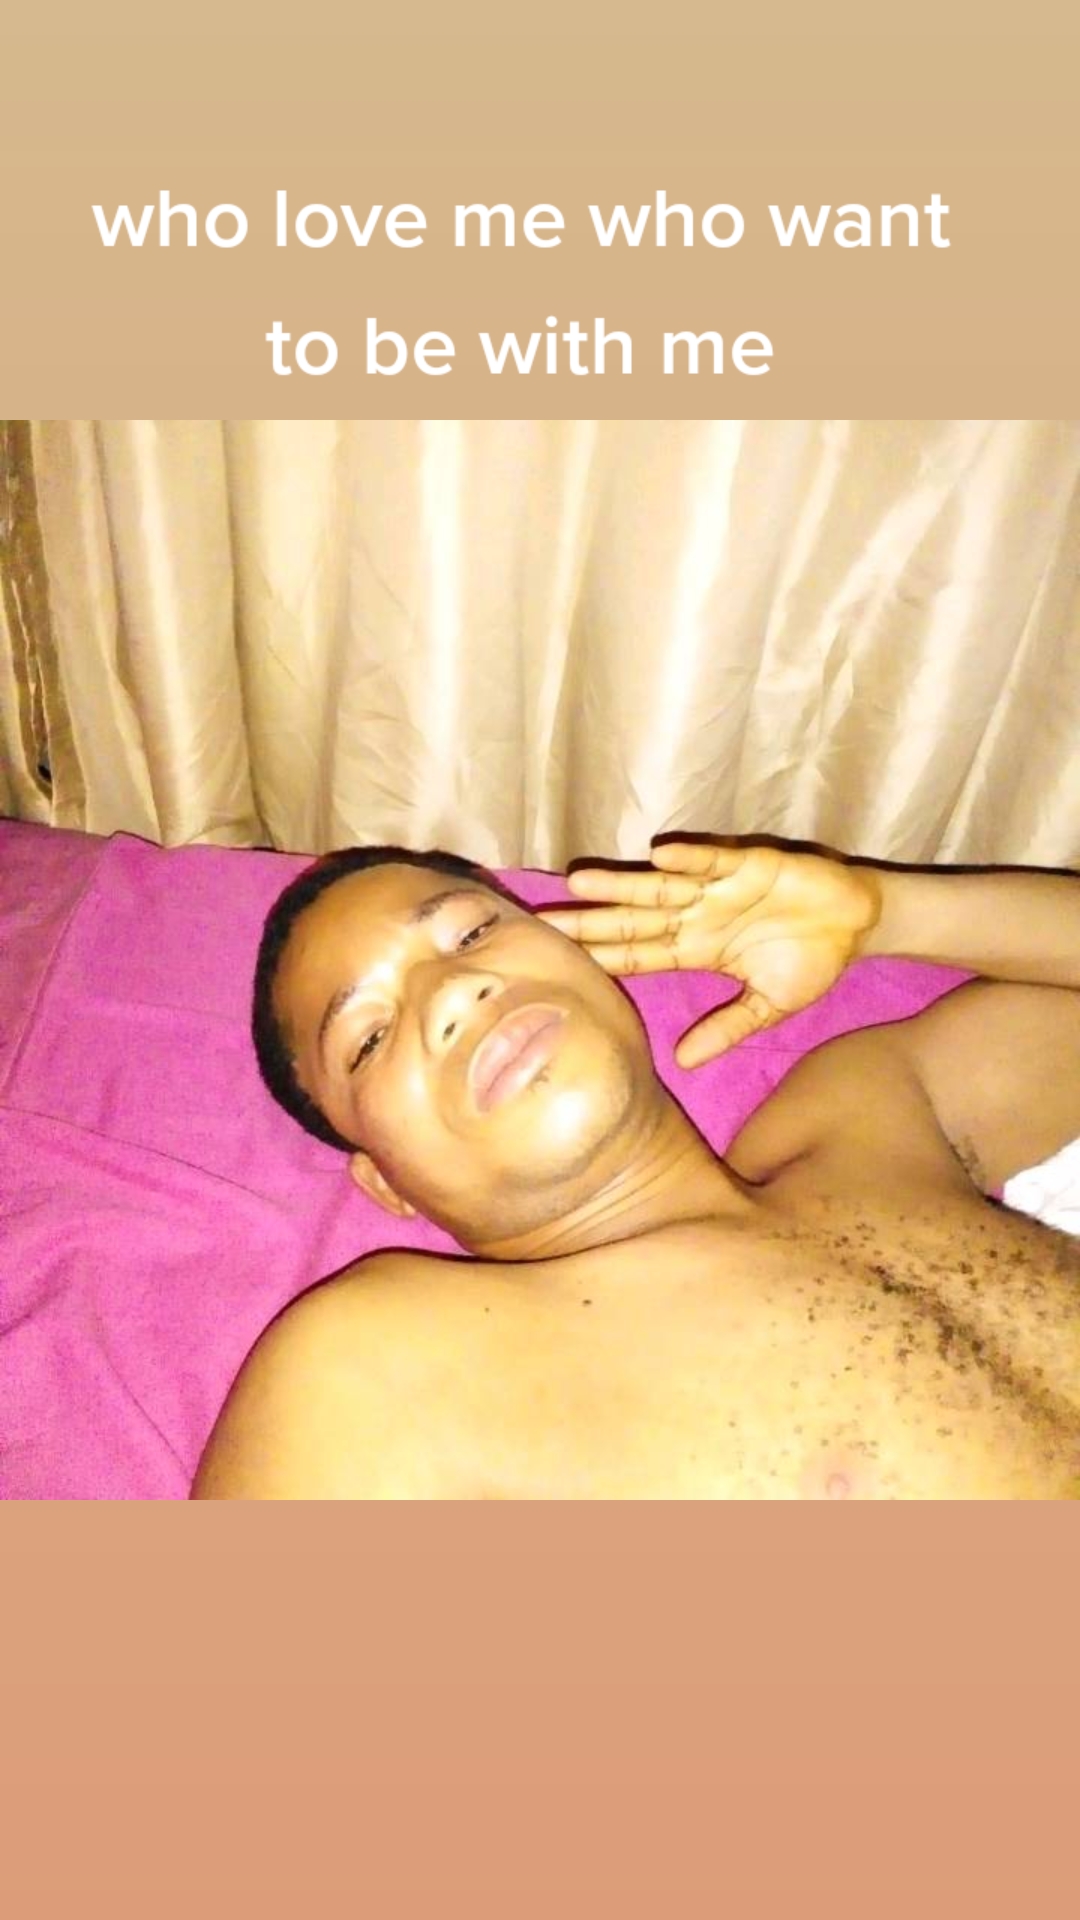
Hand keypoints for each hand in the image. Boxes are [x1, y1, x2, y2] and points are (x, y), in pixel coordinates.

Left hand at [539, 840, 881, 1065]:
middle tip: (542, 922)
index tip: (557, 963)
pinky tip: (659, 856)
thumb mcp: (767, 1006)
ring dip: (621, 884)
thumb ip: (726, 1030)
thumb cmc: (809, 962)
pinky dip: (689, 859)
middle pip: (632, 919)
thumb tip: (682, 1062)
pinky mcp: (748, 865)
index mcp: (695, 950)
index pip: (637, 955)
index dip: (599, 957)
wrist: (855, 924)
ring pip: (659, 887)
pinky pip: (713, 861)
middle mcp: (695, 916)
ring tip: (580, 880)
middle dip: (590, 921)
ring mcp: (716, 889)